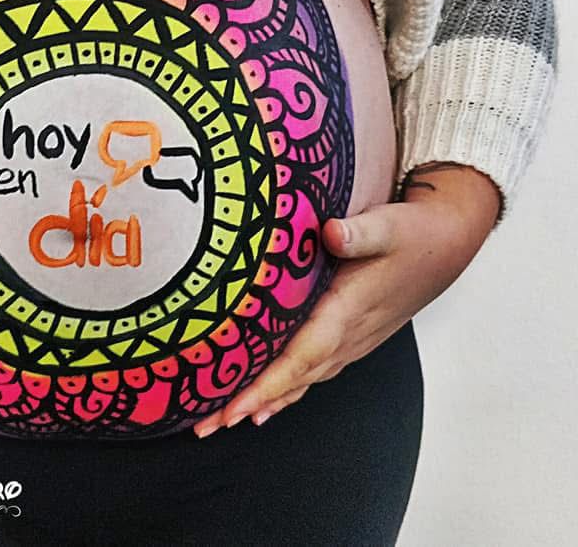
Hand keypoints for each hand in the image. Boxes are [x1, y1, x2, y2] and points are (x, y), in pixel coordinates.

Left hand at [193, 162, 500, 438]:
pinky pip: (312, 372)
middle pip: (293, 379)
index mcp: (348, 311)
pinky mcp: (351, 338)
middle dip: (248, 404)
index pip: (301, 357)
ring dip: (262, 402)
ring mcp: (351, 342)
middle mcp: (349, 336)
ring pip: (301, 381)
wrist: (446, 244)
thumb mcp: (389, 225)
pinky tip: (263, 404)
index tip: (234, 409)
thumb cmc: (413, 233)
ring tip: (218, 421)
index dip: (267, 385)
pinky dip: (285, 390)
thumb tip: (331, 232)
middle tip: (204, 426)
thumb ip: (360, 232)